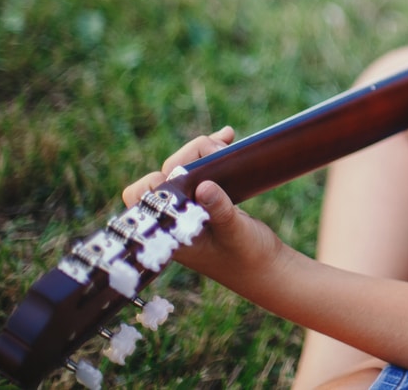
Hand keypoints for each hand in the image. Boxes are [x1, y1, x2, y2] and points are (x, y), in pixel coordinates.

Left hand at [122, 127, 285, 285]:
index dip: (158, 180)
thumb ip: (219, 211)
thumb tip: (204, 186)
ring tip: (226, 141)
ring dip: (202, 151)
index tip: (190, 173)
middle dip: (190, 156)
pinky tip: (227, 139)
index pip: (141, 196)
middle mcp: (174, 218)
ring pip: (182, 168)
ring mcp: (189, 208)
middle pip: (165, 174)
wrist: (265, 268)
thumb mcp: (235, 233)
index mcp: (169, 231)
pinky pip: (200, 171)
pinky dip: (212, 155)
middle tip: (220, 150)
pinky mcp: (204, 201)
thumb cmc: (248, 258)